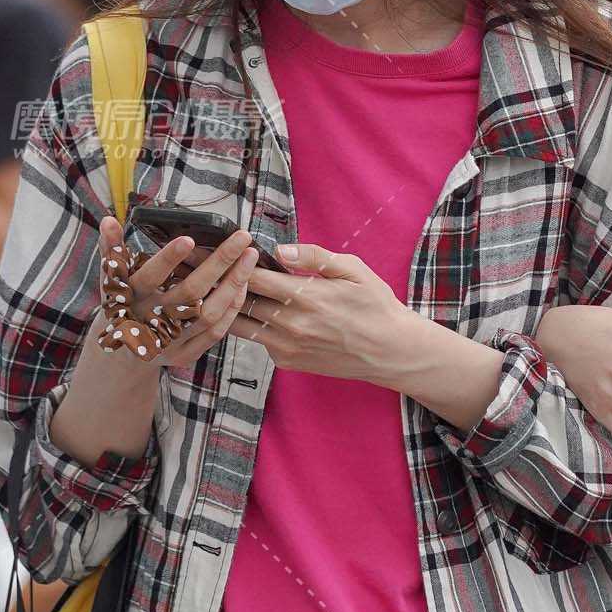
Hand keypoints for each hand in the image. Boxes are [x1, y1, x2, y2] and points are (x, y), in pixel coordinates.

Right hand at [96, 217, 260, 373]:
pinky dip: (232, 309)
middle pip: (191, 291)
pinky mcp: (186, 354)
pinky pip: (215, 332)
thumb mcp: (111, 278)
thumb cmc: (122, 304)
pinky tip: (243, 286)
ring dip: (233, 284)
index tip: (189, 239)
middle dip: (220, 262)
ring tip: (249, 258)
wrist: (123, 354)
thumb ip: (111, 248)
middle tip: (243, 237)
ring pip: (209, 313)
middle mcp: (152, 319)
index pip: (151, 276)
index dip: (169, 258)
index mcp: (132, 296)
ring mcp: (171, 340)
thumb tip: (108, 219)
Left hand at [234, 244, 419, 383]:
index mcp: (306, 296)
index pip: (252, 276)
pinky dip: (253, 327)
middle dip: (228, 283)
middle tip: (220, 270)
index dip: (236, 262)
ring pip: (240, 324)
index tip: (230, 254)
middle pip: (240, 299)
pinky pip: (257, 342)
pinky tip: (258, 314)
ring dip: (232, 307)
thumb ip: (314, 256)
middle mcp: (292, 323)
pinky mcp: (288, 361)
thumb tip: (279, 250)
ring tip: (228, 292)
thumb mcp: (353, 270)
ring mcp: (287, 346)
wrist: (390, 351)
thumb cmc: (375, 306)